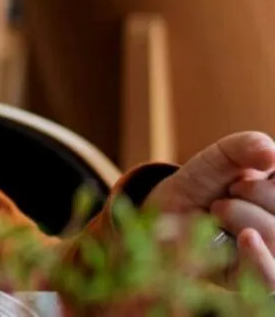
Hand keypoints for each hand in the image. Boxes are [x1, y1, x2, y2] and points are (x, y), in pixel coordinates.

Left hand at [144, 132, 274, 286]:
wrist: (165, 215)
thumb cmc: (202, 185)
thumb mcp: (220, 158)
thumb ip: (244, 148)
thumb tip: (271, 153)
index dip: (269, 185)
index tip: (243, 178)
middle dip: (257, 194)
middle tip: (229, 194)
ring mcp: (274, 256)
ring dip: (246, 216)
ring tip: (219, 211)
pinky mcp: (255, 281)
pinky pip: (271, 280)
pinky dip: (261, 259)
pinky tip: (247, 237)